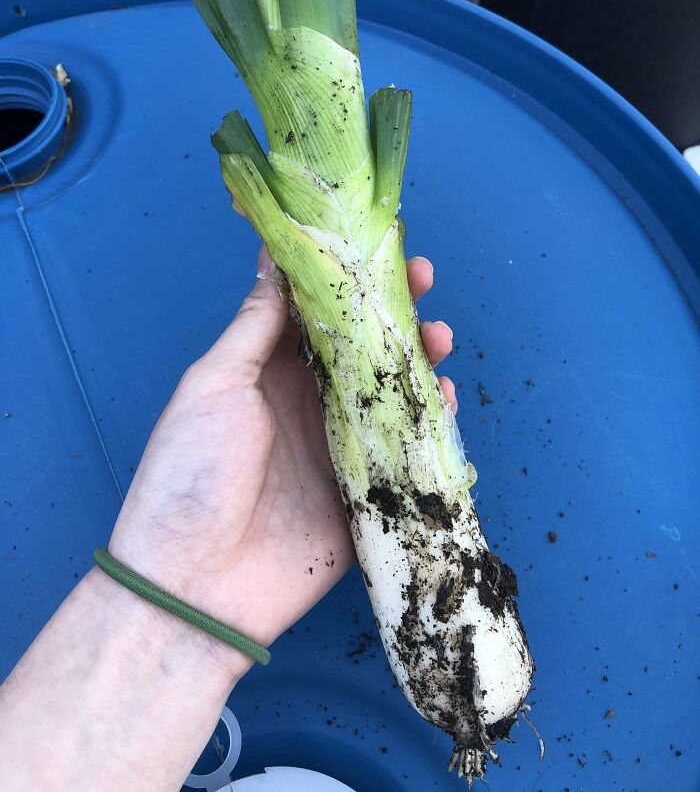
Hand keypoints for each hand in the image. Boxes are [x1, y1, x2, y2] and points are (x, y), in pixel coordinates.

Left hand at [110, 247, 455, 672]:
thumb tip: (274, 263)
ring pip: (391, 392)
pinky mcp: (367, 492)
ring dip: (418, 360)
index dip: (344, 278)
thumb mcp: (213, 386)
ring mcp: (341, 448)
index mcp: (268, 373)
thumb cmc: (192, 473)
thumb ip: (253, 328)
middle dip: (393, 312)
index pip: (314, 314)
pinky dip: (431, 422)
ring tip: (439, 337)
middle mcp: (309, 403)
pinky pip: (407, 449)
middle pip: (361, 347)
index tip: (374, 245)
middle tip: (421, 279)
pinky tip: (445, 398)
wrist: (197, 584)